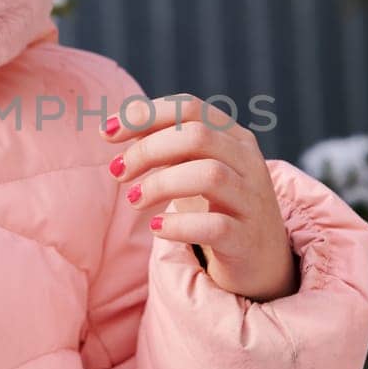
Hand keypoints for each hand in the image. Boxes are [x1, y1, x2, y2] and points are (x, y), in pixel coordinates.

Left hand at [102, 94, 297, 301]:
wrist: (261, 260)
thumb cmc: (218, 206)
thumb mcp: (196, 167)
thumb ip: (166, 143)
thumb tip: (117, 124)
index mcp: (235, 137)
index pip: (189, 108)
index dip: (144, 115)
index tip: (106, 133)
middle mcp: (249, 162)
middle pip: (197, 137)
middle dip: (148, 150)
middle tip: (118, 172)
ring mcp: (251, 201)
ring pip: (209, 175)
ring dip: (160, 184)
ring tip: (133, 199)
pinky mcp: (247, 239)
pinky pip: (215, 225)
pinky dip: (180, 224)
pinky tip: (156, 227)